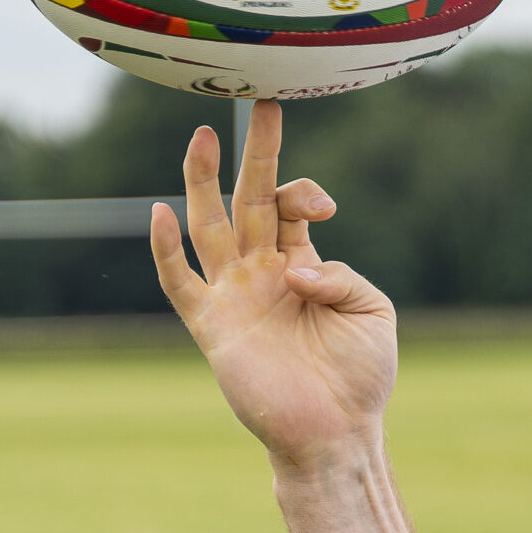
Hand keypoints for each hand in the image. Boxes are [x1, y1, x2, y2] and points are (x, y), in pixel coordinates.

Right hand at [150, 100, 396, 469]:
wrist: (336, 432)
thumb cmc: (361, 375)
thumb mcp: (372, 312)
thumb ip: (341, 277)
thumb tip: (295, 268)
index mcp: (302, 262)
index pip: (288, 205)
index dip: (300, 191)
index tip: (320, 207)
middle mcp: (263, 271)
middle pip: (247, 198)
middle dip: (252, 153)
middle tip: (258, 100)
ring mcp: (234, 295)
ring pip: (208, 225)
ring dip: (202, 181)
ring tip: (203, 136)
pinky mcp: (213, 326)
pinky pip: (180, 282)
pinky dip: (165, 250)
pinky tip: (159, 213)